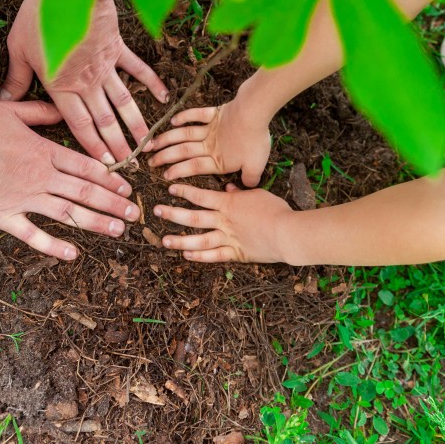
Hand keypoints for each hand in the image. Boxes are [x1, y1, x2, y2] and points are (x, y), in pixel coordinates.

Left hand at [0, 0, 168, 163]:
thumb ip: (16, 78)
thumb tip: (2, 102)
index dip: (91, 146)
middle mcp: (87, 82)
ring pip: (123, 102)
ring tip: (145, 143)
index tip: (104, 164)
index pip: (78, 124)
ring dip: (134, 124)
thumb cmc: (40, 17)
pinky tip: (162, 97)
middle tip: (129, 164)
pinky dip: (151, 83)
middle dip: (116, 144)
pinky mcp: (118, 49)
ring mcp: (106, 67)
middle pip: (104, 119)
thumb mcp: (19, 48)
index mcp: (62, 86)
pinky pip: (137, 69)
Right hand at [0, 100, 138, 259]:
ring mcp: (23, 199)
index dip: (110, 178)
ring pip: (69, 214)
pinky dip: (54, 246)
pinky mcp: (2, 217)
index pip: (85, 166)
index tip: (127, 188)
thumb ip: (38, 112)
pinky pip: (33, 235)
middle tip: (135, 214)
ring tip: (118, 231)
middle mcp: (39, 177)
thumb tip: (62, 110)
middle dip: (114, 203)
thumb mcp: (8, 111)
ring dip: (96, 223)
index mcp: (42, 152)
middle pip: (85, 191)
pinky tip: (73, 254)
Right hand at [148, 102, 270, 185]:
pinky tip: (172, 121)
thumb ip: (249, 179)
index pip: (194, 168)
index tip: (164, 176)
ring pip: (184, 135)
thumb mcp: (256, 167)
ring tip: (151, 144)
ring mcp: (210, 129)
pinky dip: (184, 117)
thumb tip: (247, 186)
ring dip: (167, 139)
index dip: (178, 172)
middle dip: (165, 157)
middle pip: (183, 152)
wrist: (254, 114)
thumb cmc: (256, 141)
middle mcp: (209, 145)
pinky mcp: (214, 113)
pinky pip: (196, 115)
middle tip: (150, 162)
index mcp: (218, 160)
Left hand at [153, 183, 294, 262]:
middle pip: (193, 217)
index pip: (201, 195)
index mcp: (229, 203)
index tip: (170, 188)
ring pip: (199, 239)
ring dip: (180, 240)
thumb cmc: (275, 210)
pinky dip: (199, 256)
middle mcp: (224, 220)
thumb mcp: (258, 194)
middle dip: (173, 214)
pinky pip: (213, 256)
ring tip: (164, 240)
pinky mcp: (235, 254)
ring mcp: (228, 238)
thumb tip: (228, 187)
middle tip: (157, 211)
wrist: (287, 233)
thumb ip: (240, 192)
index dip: (184, 191)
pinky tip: (186, 255)